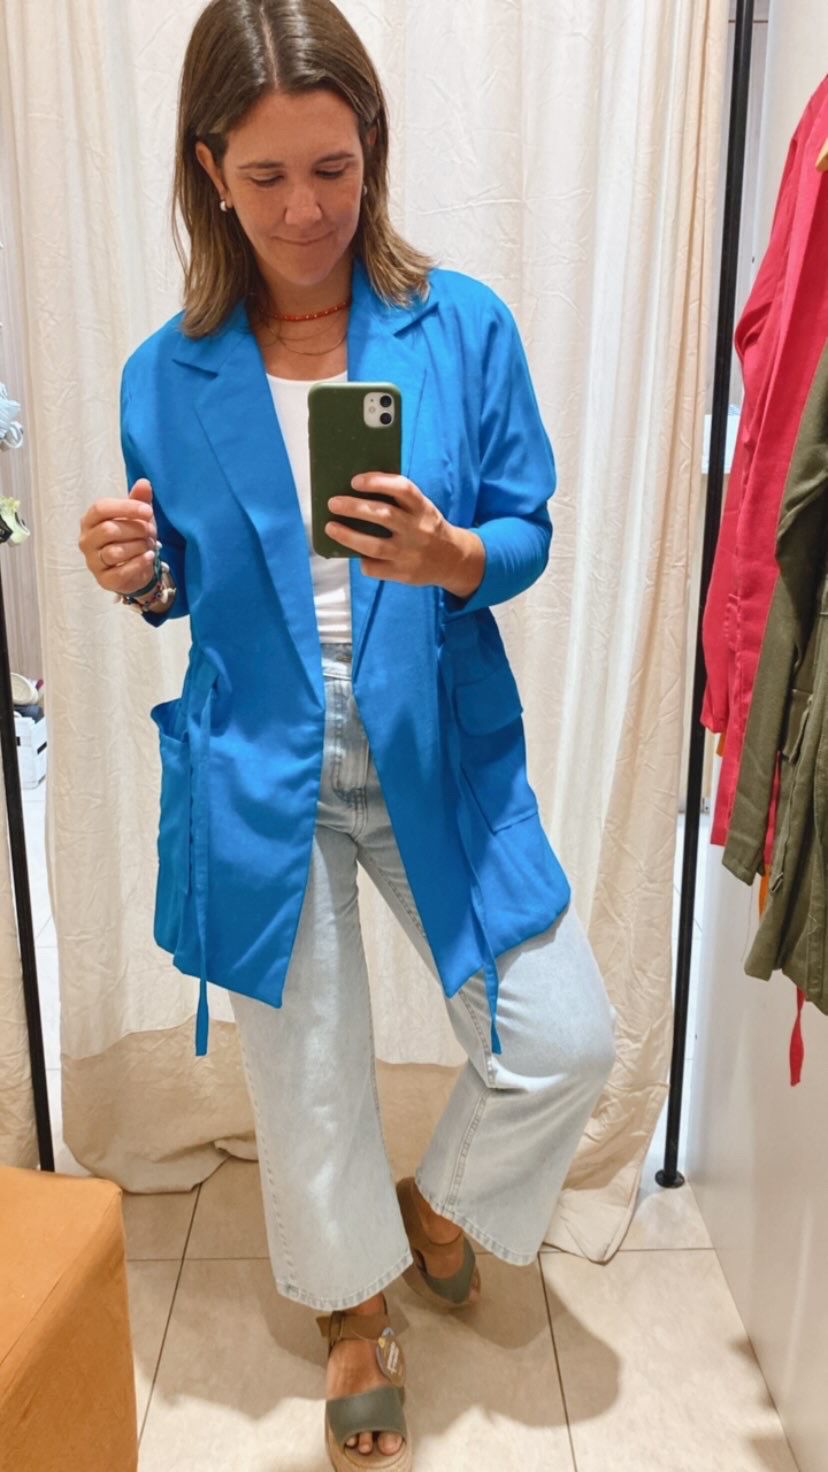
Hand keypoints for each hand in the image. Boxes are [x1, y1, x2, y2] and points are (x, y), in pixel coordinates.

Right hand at [79, 478, 158, 594]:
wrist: (136, 568)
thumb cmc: (133, 537)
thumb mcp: (138, 516)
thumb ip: (139, 499)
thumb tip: (144, 483)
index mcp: (90, 520)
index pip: (101, 508)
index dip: (126, 508)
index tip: (148, 511)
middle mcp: (86, 540)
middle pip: (109, 530)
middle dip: (136, 530)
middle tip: (151, 532)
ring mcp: (93, 561)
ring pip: (115, 552)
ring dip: (139, 546)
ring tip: (149, 545)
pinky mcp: (104, 580)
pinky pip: (121, 571)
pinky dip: (139, 563)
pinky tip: (149, 557)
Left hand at [326, 474, 483, 596]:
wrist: (453, 560)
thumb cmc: (428, 527)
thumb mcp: (422, 509)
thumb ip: (400, 501)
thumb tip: (357, 492)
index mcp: (422, 508)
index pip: (402, 489)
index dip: (378, 482)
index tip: (355, 481)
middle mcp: (417, 529)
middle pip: (383, 516)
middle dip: (354, 508)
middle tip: (333, 503)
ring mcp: (409, 553)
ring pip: (374, 546)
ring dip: (348, 536)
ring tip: (330, 527)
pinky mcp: (403, 574)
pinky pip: (375, 568)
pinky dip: (362, 561)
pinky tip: (355, 554)